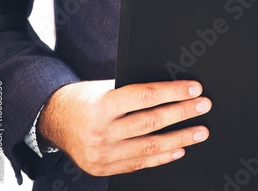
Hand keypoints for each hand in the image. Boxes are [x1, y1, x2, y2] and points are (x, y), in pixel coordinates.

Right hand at [37, 79, 211, 175]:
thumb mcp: (105, 88)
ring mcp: (101, 154)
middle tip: (204, 106)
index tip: (194, 89)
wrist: (53, 119)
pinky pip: (139, 163)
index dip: (173, 92)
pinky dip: (161, 157)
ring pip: (149, 147)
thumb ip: (132, 93)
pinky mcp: (102, 168)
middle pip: (151, 122)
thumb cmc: (83, 98)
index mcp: (101, 105)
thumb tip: (172, 91)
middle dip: (183, 113)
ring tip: (200, 132)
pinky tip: (179, 149)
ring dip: (180, 139)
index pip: (145, 96)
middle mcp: (101, 131)